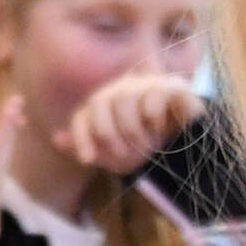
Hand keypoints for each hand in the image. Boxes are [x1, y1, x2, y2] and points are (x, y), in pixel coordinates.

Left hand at [59, 72, 202, 176]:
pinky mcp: (172, 85)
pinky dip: (155, 120)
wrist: (188, 146)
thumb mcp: (115, 155)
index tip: (88, 161)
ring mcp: (147, 84)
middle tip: (126, 157)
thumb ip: (87, 146)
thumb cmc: (148, 148)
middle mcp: (122, 89)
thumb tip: (57, 139)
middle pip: (100, 102)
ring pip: (125, 100)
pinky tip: (162, 130)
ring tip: (148, 145)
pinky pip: (153, 97)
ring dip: (134, 131)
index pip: (83, 115)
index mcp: (105, 103)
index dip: (81, 138)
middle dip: (110, 135)